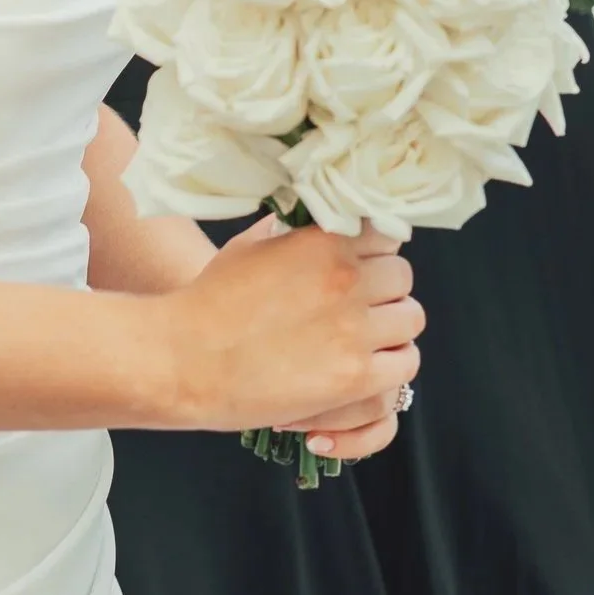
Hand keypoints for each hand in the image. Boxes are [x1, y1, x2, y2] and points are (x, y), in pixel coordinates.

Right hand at [166, 219, 421, 448]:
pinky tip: (364, 367)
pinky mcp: (355, 376)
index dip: (375, 253)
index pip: (387, 237)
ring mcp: (354, 330)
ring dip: (391, 329)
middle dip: (384, 291)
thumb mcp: (250, 246)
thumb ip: (293, 230)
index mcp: (324, 242)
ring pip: (411, 321)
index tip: (362, 268)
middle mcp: (347, 280)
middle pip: (403, 278)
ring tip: (362, 339)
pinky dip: (389, 365)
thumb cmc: (208, 303)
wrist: (182, 360)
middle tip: (358, 308)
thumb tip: (315, 218)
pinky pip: (404, 365)